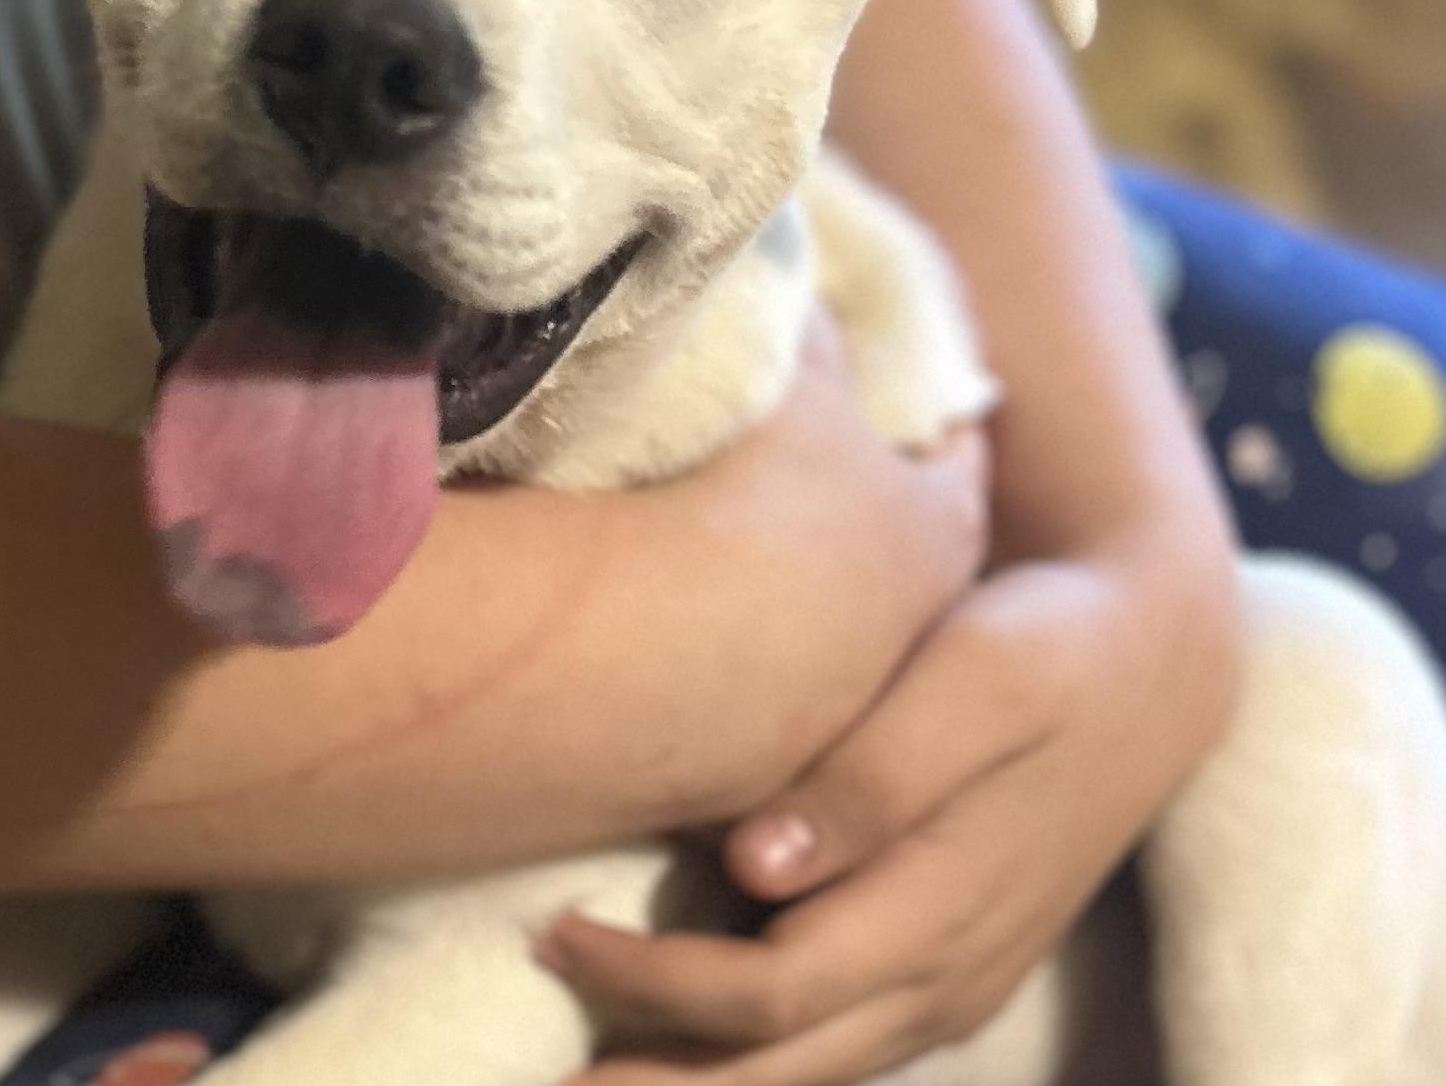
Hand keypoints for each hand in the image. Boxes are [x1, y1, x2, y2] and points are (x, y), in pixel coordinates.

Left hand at [540, 541, 1237, 1083]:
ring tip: (596, 1076)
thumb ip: (870, 777)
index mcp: (946, 908)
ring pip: (809, 1075)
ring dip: (701, 1083)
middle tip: (543, 1079)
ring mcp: (956, 981)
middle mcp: (949, 974)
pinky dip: (756, 1056)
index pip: (770, 992)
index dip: (653, 981)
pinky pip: (840, 1041)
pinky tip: (692, 1041)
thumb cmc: (1042, 650)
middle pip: (778, 1072)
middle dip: (655, 1084)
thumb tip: (751, 867)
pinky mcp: (949, 961)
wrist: (1151, 661)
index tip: (554, 929)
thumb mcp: (971, 682)